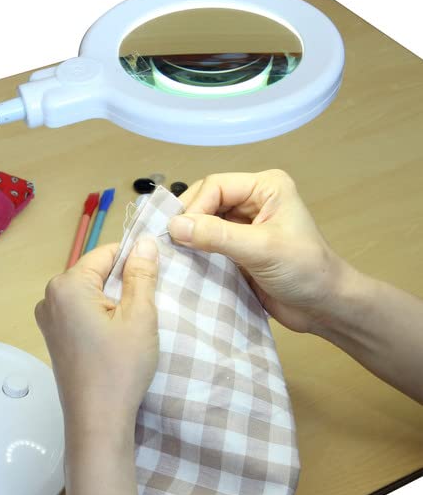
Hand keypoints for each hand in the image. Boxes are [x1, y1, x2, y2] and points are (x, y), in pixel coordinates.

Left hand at [35, 240, 158, 443]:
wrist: (97, 420)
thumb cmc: (120, 367)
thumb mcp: (139, 316)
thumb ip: (141, 274)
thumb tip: (144, 241)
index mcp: (66, 285)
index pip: (105, 254)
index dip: (133, 261)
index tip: (155, 279)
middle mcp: (49, 296)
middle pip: (95, 273)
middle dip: (122, 284)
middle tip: (145, 310)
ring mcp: (47, 319)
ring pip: (89, 294)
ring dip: (112, 302)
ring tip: (131, 328)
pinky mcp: (53, 337)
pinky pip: (80, 313)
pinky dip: (100, 318)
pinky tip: (115, 339)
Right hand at [168, 169, 346, 333]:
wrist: (323, 308)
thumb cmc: (304, 271)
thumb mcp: (261, 250)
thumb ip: (217, 236)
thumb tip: (174, 226)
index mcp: (266, 187)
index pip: (215, 186)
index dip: (195, 207)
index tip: (179, 234)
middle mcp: (253, 200)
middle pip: (205, 200)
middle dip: (189, 220)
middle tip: (171, 243)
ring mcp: (244, 225)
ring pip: (203, 221)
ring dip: (189, 236)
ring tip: (173, 253)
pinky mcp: (237, 248)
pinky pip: (207, 242)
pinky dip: (195, 250)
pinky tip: (184, 262)